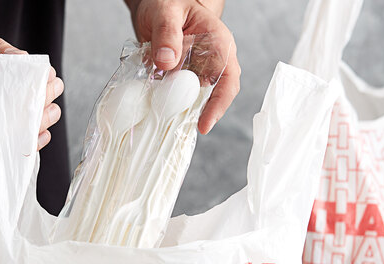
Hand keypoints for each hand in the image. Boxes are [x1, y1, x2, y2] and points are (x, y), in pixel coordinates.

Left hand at [127, 0, 239, 133]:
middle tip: (180, 130)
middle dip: (200, 116)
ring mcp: (195, 72)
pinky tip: (155, 114)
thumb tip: (166, 61)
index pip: (228, 80)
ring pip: (194, 100)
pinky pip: (176, 97)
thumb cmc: (168, 1)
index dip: (219, 104)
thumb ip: (166, 33)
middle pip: (214, 96)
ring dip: (182, 114)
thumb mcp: (166, 11)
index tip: (204, 124)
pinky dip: (167, 107)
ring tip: (166, 125)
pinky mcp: (179, 78)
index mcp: (218, 44)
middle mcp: (211, 61)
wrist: (155, 5)